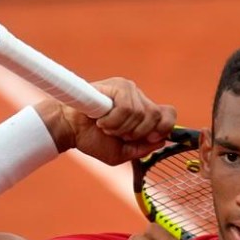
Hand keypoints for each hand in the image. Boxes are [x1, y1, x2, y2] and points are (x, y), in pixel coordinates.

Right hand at [35, 78, 175, 165]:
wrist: (70, 129)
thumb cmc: (93, 140)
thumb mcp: (121, 154)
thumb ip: (142, 150)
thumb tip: (161, 140)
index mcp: (144, 115)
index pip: (169, 114)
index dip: (164, 128)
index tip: (148, 138)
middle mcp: (140, 100)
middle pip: (156, 116)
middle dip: (137, 132)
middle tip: (119, 135)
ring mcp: (130, 91)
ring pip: (140, 114)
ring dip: (120, 128)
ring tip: (106, 126)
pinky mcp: (118, 85)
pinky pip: (126, 108)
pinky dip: (113, 121)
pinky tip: (101, 120)